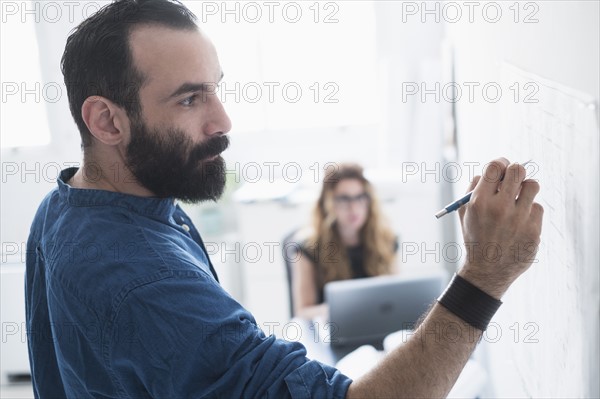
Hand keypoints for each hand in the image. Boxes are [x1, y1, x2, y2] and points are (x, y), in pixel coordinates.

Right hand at [457, 157, 543, 298]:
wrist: (487, 269)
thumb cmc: (476, 236)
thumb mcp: (465, 212)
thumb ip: (475, 188)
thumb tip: (494, 169)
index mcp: (479, 202)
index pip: (495, 167)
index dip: (501, 163)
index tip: (503, 167)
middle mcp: (499, 208)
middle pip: (518, 170)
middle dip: (516, 172)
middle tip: (515, 179)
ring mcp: (518, 219)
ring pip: (533, 185)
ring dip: (526, 189)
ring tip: (519, 201)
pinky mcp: (533, 230)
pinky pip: (537, 207)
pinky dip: (529, 212)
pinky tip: (520, 223)